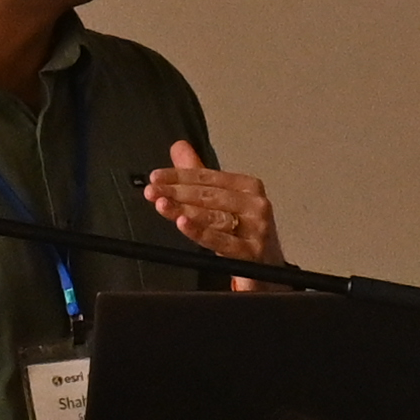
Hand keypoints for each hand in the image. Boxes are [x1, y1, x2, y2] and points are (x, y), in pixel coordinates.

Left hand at [143, 140, 282, 277]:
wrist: (267, 272)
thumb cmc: (242, 235)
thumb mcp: (220, 203)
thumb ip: (198, 176)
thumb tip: (179, 148)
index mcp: (248, 187)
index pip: (208, 177)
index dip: (179, 175)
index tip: (156, 177)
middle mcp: (256, 204)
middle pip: (209, 195)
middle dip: (176, 192)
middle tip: (152, 191)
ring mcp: (257, 229)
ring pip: (213, 216)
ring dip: (183, 209)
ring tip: (162, 205)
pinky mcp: (252, 252)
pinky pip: (221, 240)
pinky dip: (199, 232)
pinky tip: (183, 223)